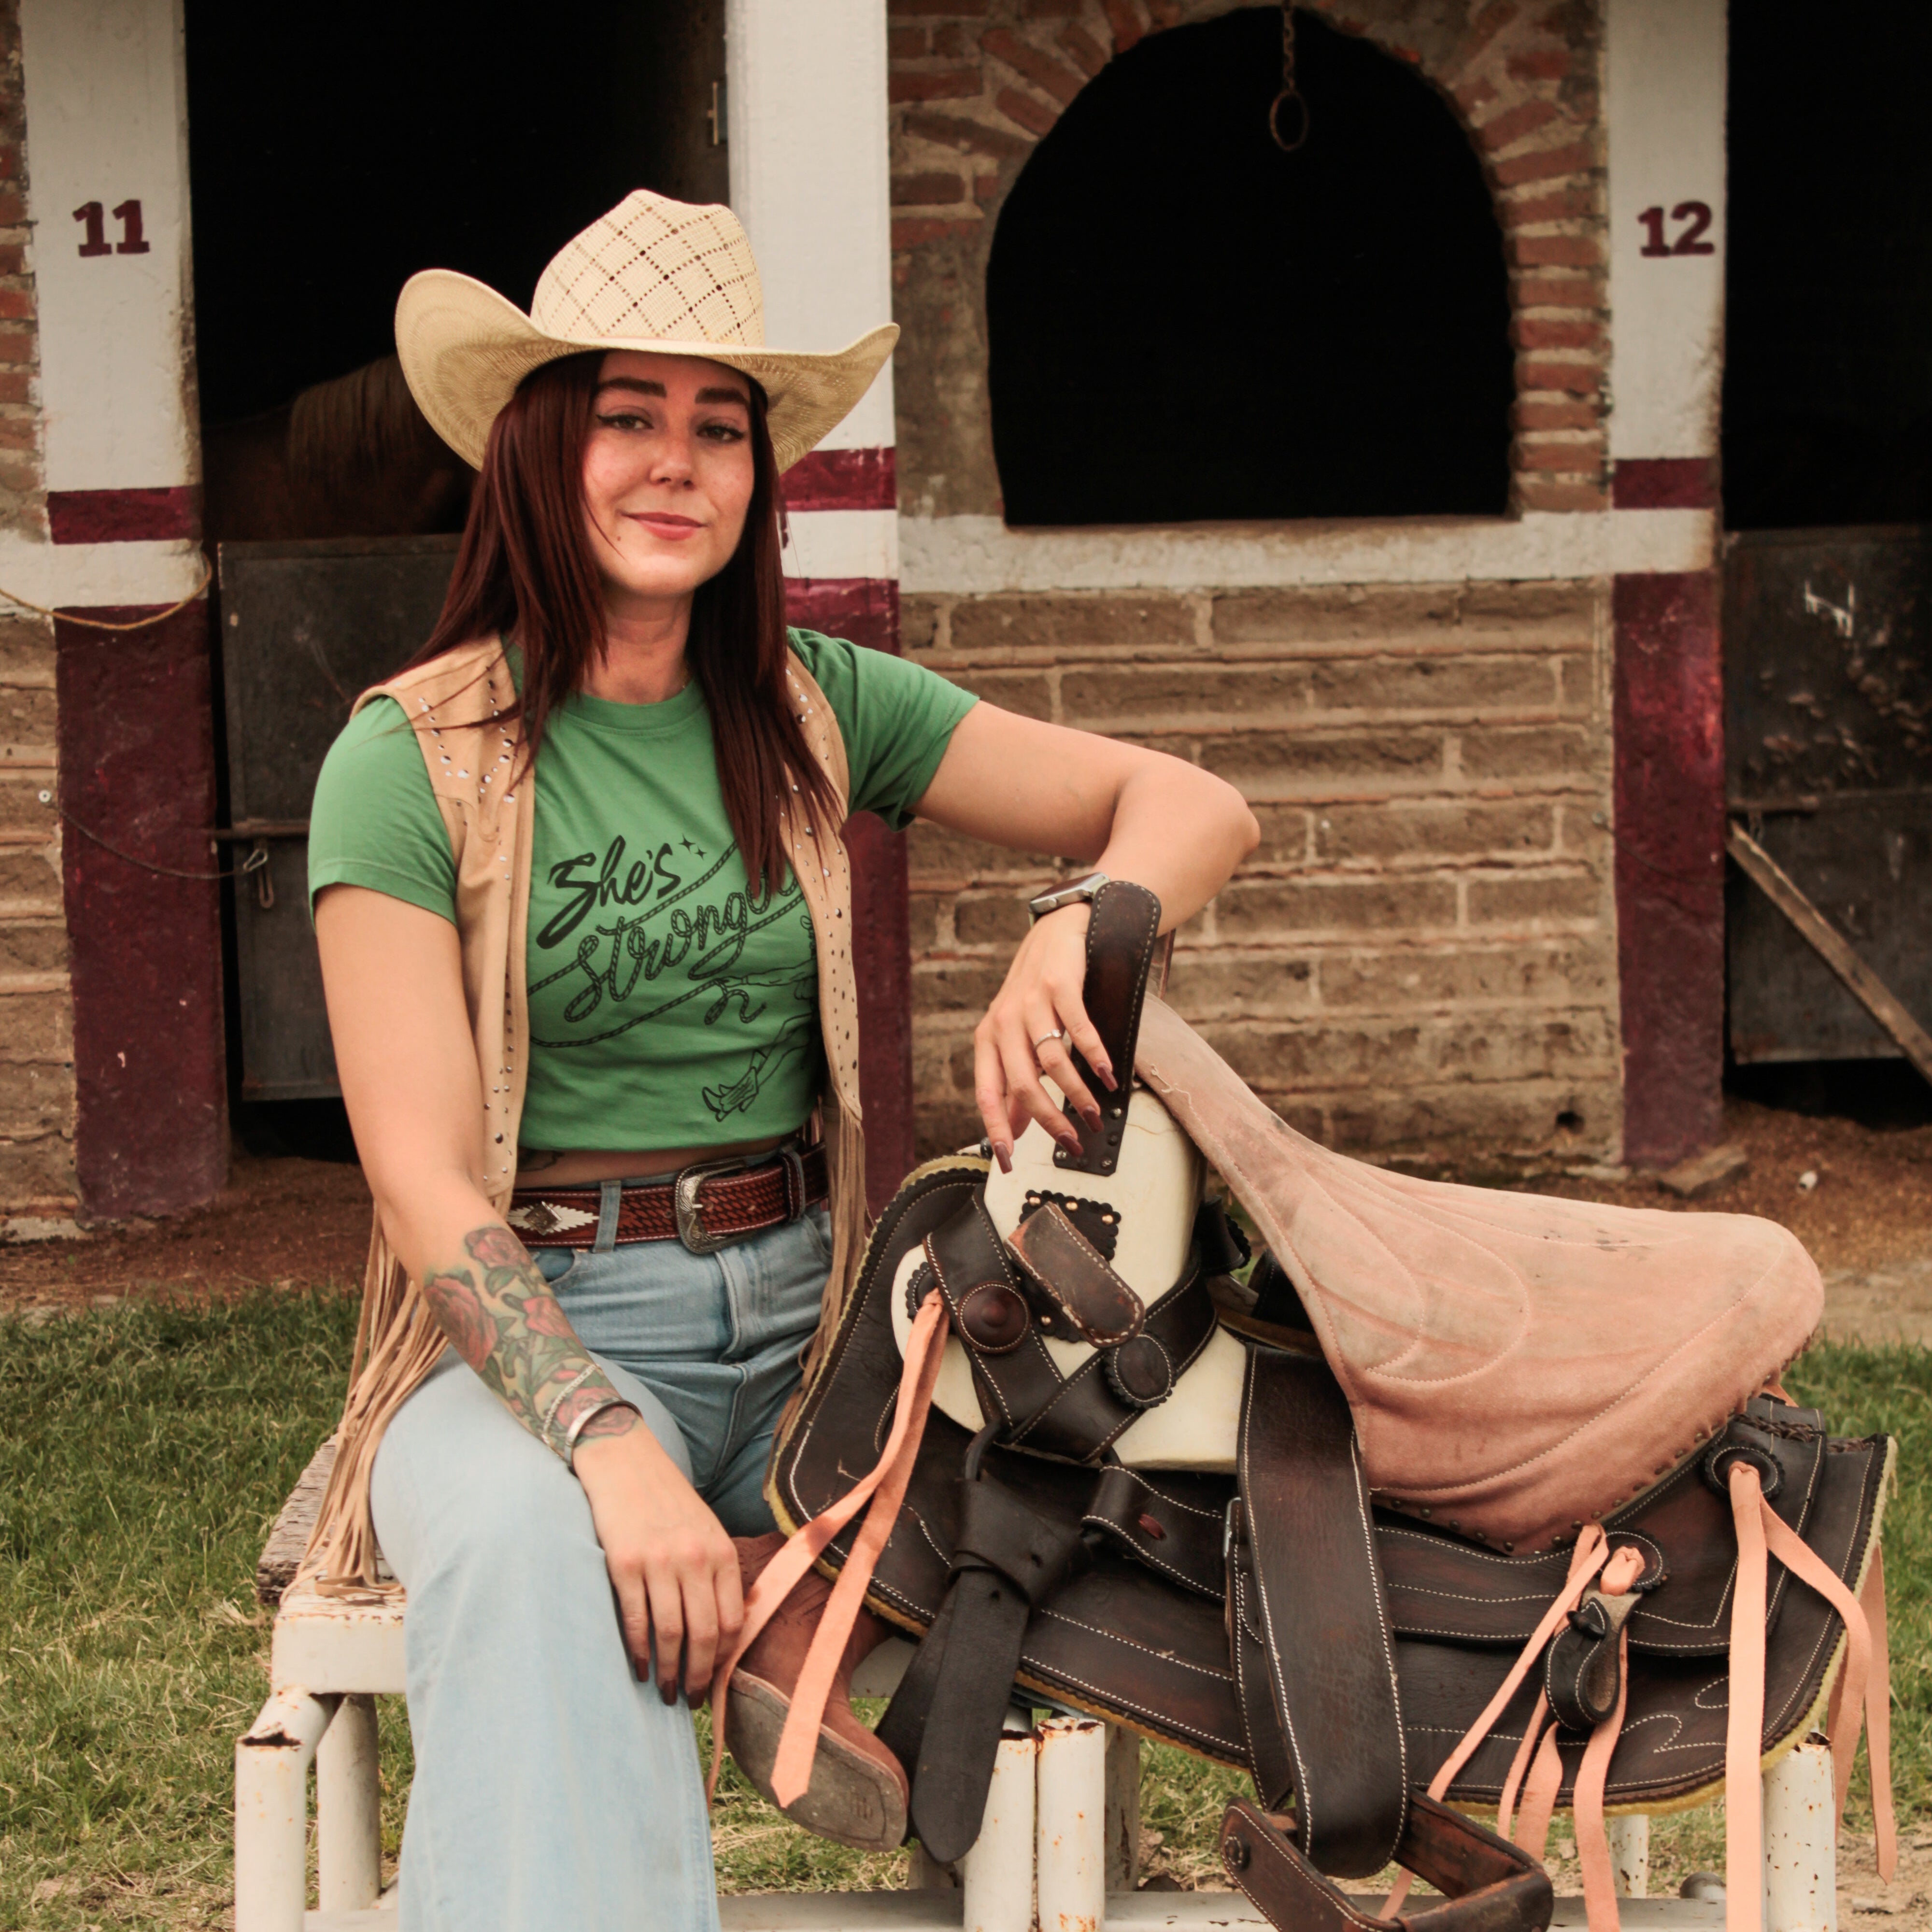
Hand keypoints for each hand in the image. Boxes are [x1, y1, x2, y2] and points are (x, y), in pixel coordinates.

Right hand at [573, 1420, 743, 1703]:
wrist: (626, 1463)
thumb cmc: (668, 1502)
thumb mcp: (706, 1531)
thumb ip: (716, 1573)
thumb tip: (723, 1631)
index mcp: (721, 1552)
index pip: (733, 1622)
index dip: (723, 1660)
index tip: (712, 1682)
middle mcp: (695, 1558)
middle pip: (704, 1634)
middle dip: (697, 1676)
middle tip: (688, 1700)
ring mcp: (659, 1561)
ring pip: (671, 1633)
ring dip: (668, 1671)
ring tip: (664, 1691)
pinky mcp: (625, 1564)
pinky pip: (636, 1619)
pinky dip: (638, 1651)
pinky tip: (639, 1667)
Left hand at [972, 901, 1116, 1171]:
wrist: (1055, 934)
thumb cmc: (1034, 992)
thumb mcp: (1015, 1038)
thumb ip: (1014, 1083)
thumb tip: (1010, 1129)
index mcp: (988, 1040)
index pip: (987, 1093)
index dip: (996, 1129)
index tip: (1007, 1159)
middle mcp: (1003, 1023)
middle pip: (1022, 1084)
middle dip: (1049, 1120)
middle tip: (1072, 1141)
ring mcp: (1030, 1003)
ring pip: (1052, 1061)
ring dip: (1076, 1093)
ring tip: (1095, 1112)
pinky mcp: (1058, 986)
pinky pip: (1078, 1028)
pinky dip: (1094, 1055)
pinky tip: (1107, 1074)